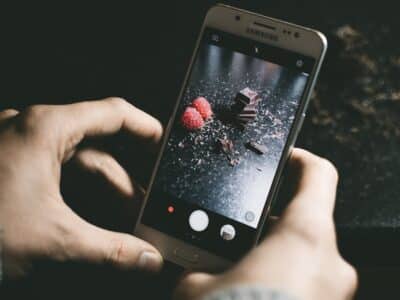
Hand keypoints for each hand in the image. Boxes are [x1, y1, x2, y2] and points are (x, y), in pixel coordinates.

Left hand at [0, 98, 163, 278]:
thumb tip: (149, 260)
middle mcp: (30, 131)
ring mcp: (16, 148)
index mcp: (45, 129)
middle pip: (97, 147)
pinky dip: (76, 195)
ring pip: (74, 163)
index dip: (144, 126)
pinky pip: (53, 174)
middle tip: (146, 208)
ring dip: (102, 191)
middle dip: (126, 179)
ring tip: (123, 219)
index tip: (165, 140)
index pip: (112, 113)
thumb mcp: (52, 241)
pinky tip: (89, 219)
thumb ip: (110, 250)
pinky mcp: (6, 168)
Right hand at [174, 149, 356, 299]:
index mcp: (304, 237)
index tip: (284, 159)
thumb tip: (190, 262)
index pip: (319, 175)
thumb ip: (199, 264)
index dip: (300, 159)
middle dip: (272, 223)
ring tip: (241, 267)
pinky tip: (253, 291)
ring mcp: (334, 293)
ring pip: (306, 256)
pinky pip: (307, 284)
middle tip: (240, 231)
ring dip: (275, 256)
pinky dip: (283, 280)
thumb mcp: (199, 285)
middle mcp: (330, 263)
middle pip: (306, 220)